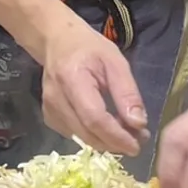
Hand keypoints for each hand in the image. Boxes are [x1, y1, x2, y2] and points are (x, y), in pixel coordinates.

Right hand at [38, 11, 147, 154]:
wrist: (58, 42)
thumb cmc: (89, 48)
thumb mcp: (115, 61)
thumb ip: (127, 92)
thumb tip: (138, 124)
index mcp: (72, 79)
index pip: (94, 118)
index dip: (116, 136)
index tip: (137, 145)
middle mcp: (56, 98)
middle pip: (87, 133)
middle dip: (115, 142)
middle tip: (138, 139)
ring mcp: (49, 109)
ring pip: (82, 138)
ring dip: (106, 141)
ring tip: (126, 132)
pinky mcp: (49, 116)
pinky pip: (75, 135)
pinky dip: (93, 136)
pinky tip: (106, 125)